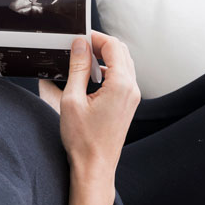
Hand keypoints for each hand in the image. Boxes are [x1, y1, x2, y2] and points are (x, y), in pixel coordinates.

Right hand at [59, 31, 141, 179]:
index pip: (113, 46)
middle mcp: (131, 89)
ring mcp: (132, 97)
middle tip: (80, 45)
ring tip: (83, 60)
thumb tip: (80, 45)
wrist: (95, 167)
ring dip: (105, 56)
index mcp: (120, 85)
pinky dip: (109, 70)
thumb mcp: (72, 99)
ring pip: (123, 63)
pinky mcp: (128, 104)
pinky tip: (92, 76)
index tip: (79, 37)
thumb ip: (78, 68)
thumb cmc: (83, 140)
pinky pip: (123, 77)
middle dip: (101, 44)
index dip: (95, 37)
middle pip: (121, 51)